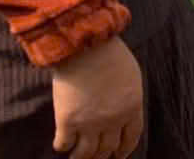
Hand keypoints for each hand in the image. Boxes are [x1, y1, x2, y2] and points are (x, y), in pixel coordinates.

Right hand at [51, 37, 142, 158]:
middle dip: (101, 156)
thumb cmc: (110, 55)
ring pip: (85, 153)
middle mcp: (113, 120)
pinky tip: (62, 143)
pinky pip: (63, 144)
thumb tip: (123, 114)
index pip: (131, 138)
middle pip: (107, 149)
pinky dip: (62, 146)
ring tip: (76, 156)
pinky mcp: (67, 121)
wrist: (86, 46)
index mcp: (132, 107)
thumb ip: (128, 98)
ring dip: (80, 157)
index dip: (123, 150)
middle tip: (94, 158)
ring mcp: (89, 123)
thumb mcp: (131, 77)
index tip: (117, 156)